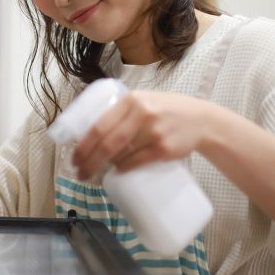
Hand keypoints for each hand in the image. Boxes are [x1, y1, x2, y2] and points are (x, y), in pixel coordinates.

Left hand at [71, 90, 213, 179]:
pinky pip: (137, 162)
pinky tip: (118, 171)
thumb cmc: (165, 111)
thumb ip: (120, 112)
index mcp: (131, 100)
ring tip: (96, 172)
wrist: (200, 120)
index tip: (74, 158)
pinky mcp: (164, 148)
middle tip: (80, 174)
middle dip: (89, 162)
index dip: (83, 145)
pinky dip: (124, 169)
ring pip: (121, 154)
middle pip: (107, 143)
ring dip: (106, 166)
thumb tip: (89, 133)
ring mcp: (154, 132)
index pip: (99, 125)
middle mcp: (142, 114)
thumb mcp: (143, 101)